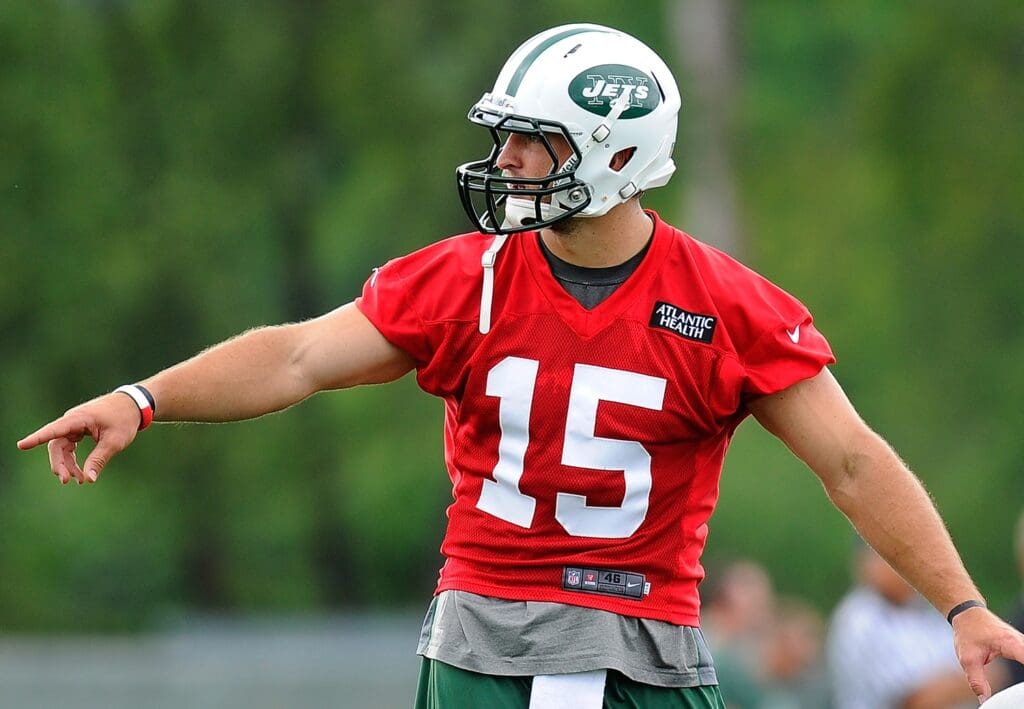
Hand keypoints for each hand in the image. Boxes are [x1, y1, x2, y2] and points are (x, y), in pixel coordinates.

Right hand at [16, 393, 141, 483]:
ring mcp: (74, 425)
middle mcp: (72, 421)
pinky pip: (69, 447)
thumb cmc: (124, 420)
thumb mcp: (114, 441)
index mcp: (78, 419)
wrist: (134, 405)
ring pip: (62, 448)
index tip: (22, 445)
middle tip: (67, 481)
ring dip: (68, 465)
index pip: (54, 430)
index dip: (37, 438)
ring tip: (79, 480)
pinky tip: (79, 474)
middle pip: (56, 445)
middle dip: (60, 464)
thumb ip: (99, 459)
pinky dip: (73, 460)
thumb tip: (89, 479)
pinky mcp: (78, 430)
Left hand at [952, 606, 1023, 702]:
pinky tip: (1022, 687)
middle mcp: (1021, 642)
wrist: (967, 613)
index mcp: (1011, 643)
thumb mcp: (968, 659)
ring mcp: (1023, 643)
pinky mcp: (1022, 647)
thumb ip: (977, 680)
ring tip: (1021, 692)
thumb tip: (983, 700)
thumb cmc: (968, 631)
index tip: (1023, 691)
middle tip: (1021, 695)